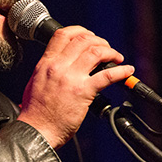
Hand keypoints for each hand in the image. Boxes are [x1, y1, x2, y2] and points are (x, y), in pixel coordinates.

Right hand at [16, 25, 133, 148]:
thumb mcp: (35, 82)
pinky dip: (121, 71)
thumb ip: (48, 70)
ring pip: (96, 52)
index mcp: (46, 63)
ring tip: (117, 58)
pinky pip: (107, 75)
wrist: (35, 131)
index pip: (63, 35)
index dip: (80, 31)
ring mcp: (71, 78)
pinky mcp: (83, 92)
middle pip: (83, 40)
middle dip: (99, 41)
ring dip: (111, 52)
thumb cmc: (35, 112)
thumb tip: (60, 64)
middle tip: (106, 49)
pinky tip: (127, 71)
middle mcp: (58, 67)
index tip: (89, 36)